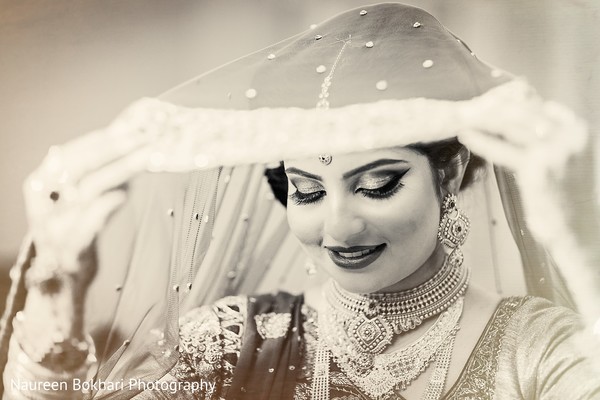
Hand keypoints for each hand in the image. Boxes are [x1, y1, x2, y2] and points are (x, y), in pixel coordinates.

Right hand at [23, 128, 154, 291]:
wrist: (63, 282)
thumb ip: (100, 176)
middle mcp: (44, 204)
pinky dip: (104, 207)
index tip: (131, 126)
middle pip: (79, 167)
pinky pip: (86, 225)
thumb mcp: (85, 201)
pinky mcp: (71, 251)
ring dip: (119, 170)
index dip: (102, 139)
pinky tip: (123, 195)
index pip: (73, 154)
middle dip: (113, 149)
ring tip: (146, 157)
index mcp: (41, 186)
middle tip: (144, 136)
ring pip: (86, 190)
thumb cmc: (77, 235)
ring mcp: (55, 228)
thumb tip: (129, 148)